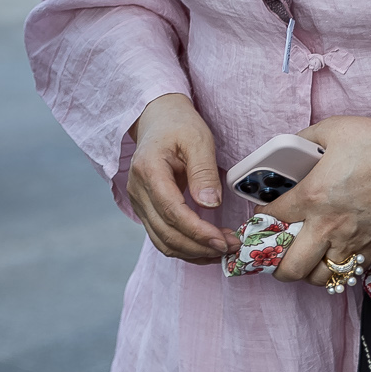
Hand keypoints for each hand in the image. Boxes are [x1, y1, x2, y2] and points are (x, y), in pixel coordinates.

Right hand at [127, 93, 231, 262]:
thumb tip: (210, 205)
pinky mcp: (146, 209)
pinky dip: (185, 248)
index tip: (225, 241)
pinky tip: (207, 247)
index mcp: (148, 170)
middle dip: (201, 247)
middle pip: (166, 233)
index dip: (198, 232)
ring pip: (163, 241)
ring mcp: (139, 201)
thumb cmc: (178, 125)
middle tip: (233, 247)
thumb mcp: (198, 139)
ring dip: (194, 253)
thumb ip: (203, 172)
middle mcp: (138, 189)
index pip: (172, 211)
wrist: (158, 118)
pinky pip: (163, 237)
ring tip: (224, 250)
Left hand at [266, 108, 370, 286]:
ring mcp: (352, 241)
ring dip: (306, 271)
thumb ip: (304, 139)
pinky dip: (337, 272)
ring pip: (320, 277)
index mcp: (312, 196)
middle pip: (290, 266)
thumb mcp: (331, 129)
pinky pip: (349, 273)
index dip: (261, 218)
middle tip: (275, 253)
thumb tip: (291, 146)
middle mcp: (328, 226)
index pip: (272, 218)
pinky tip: (333, 259)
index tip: (262, 214)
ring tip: (303, 258)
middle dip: (275, 264)